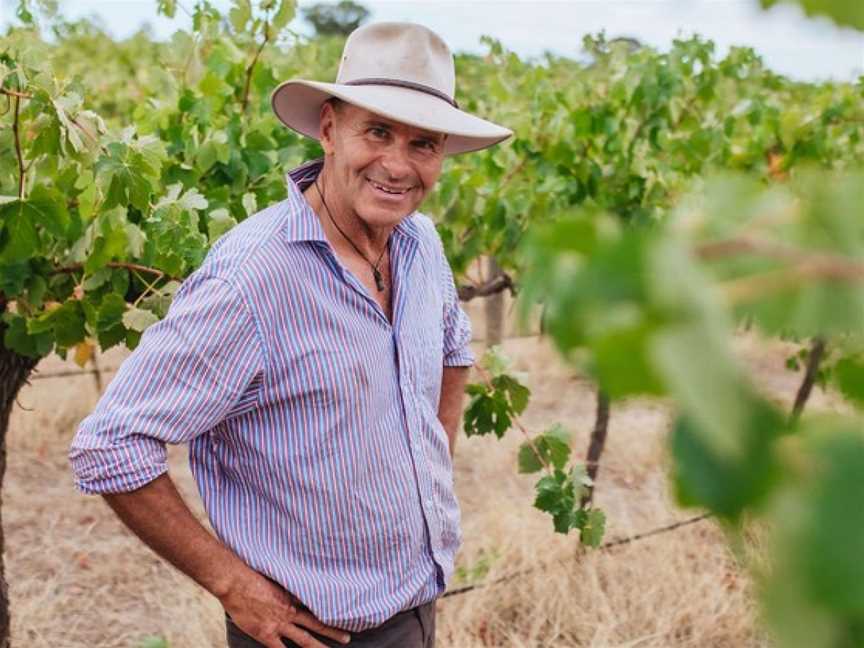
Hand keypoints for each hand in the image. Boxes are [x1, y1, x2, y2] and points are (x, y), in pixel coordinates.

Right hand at [220, 567, 350, 647]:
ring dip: (318, 647)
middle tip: (348, 638)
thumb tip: (297, 582)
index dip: (330, 612)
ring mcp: (279, 624)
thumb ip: (287, 584)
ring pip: (304, 639)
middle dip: (333, 632)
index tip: (344, 615)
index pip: (317, 606)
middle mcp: (290, 611)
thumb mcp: (276, 577)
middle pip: (317, 623)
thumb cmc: (252, 575)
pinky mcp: (266, 634)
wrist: (236, 582)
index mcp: (294, 596)